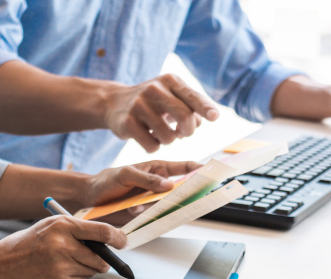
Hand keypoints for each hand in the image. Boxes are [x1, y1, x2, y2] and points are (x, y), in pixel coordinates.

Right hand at [0, 216, 126, 278]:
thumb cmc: (25, 244)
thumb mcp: (49, 226)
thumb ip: (75, 230)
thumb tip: (107, 239)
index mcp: (62, 226)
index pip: (102, 232)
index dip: (118, 238)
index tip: (123, 242)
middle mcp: (63, 245)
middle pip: (101, 258)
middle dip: (101, 260)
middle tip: (91, 257)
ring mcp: (61, 266)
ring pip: (92, 271)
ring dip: (85, 269)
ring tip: (64, 263)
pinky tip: (56, 273)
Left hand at [80, 160, 202, 207]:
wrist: (90, 198)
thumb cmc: (107, 180)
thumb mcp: (125, 174)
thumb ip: (147, 179)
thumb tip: (169, 185)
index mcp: (157, 169)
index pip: (184, 167)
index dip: (199, 169)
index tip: (211, 172)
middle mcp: (158, 185)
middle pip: (181, 190)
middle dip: (188, 193)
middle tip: (194, 196)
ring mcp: (152, 201)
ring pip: (168, 206)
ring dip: (160, 207)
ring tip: (141, 204)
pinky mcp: (145, 215)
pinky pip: (155, 217)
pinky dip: (148, 216)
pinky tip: (133, 210)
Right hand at [102, 74, 219, 152]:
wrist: (115, 102)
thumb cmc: (153, 102)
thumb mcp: (171, 95)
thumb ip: (190, 106)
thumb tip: (202, 120)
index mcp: (169, 81)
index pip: (192, 96)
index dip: (205, 107)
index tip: (215, 117)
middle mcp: (153, 89)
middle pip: (184, 116)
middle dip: (189, 131)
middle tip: (184, 133)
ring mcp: (138, 105)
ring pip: (169, 136)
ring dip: (170, 140)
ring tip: (162, 133)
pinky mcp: (127, 123)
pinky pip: (152, 146)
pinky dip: (154, 146)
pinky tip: (148, 137)